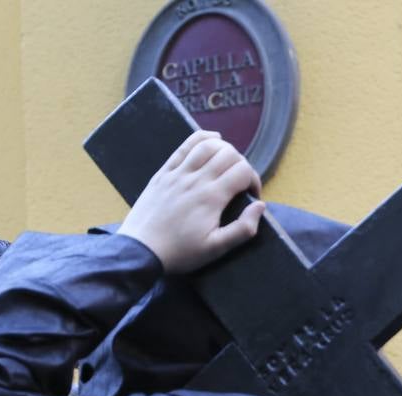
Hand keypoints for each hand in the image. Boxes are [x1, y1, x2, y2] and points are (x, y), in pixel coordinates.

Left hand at [117, 130, 266, 273]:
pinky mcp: (164, 172)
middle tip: (240, 183)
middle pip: (229, 154)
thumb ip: (243, 229)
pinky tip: (213, 139)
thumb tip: (260, 206)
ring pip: (208, 145)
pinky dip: (202, 138)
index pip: (243, 171)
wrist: (140, 250)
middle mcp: (196, 179)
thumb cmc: (180, 252)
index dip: (254, 180)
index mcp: (212, 198)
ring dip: (225, 150)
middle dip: (242, 164)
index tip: (251, 196)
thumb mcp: (216, 249)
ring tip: (228, 164)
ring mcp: (178, 173)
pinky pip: (185, 146)